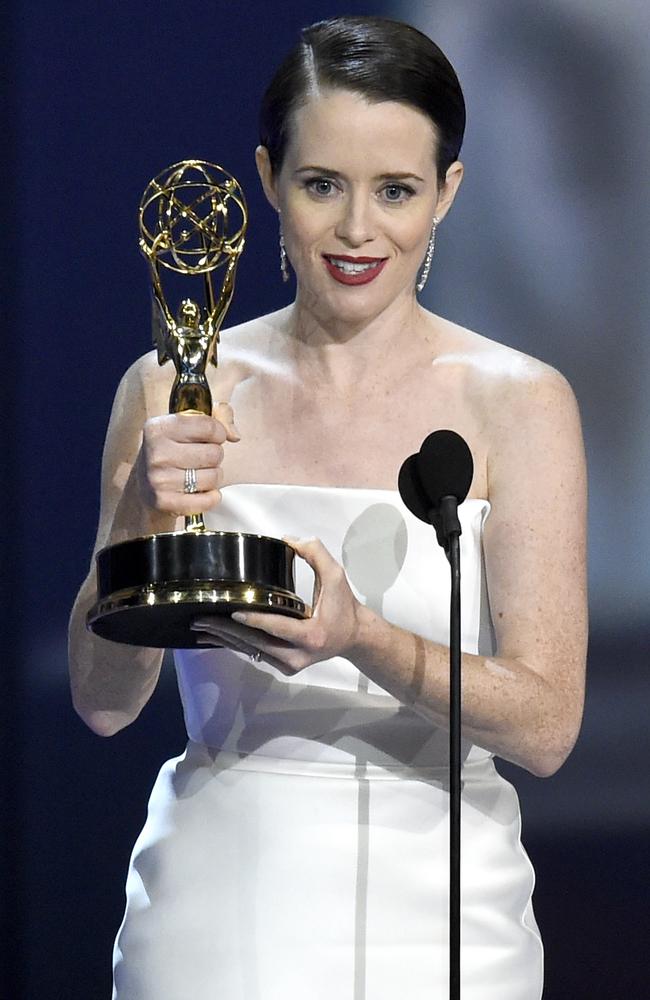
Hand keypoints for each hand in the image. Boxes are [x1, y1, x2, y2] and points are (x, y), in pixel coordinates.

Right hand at [138, 402, 238, 515]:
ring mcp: (159, 479)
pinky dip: (211, 497)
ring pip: (213, 477)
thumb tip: (234, 435)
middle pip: (214, 453)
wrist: (143, 489)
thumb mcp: (188, 424)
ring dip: (213, 477)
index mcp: (159, 428)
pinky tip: (199, 492)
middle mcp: (156, 453)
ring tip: (198, 474)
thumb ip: (219, 415)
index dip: (218, 433)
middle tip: (201, 459)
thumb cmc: (172, 452)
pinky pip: (207, 500)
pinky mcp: (165, 502)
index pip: (208, 427)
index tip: (212, 438)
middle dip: (215, 456)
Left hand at [191, 537, 367, 675]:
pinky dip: (235, 644)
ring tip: (201, 625)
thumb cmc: (344, 607)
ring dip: (225, 639)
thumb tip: (288, 539)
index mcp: (312, 636)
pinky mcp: (284, 667)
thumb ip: (316, 553)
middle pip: (256, 643)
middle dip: (227, 631)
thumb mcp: (336, 576)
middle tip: (202, 618)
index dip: (255, 620)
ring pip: (252, 651)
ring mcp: (290, 665)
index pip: (277, 627)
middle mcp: (298, 656)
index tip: (233, 612)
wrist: (353, 637)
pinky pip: (255, 654)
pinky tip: (216, 636)